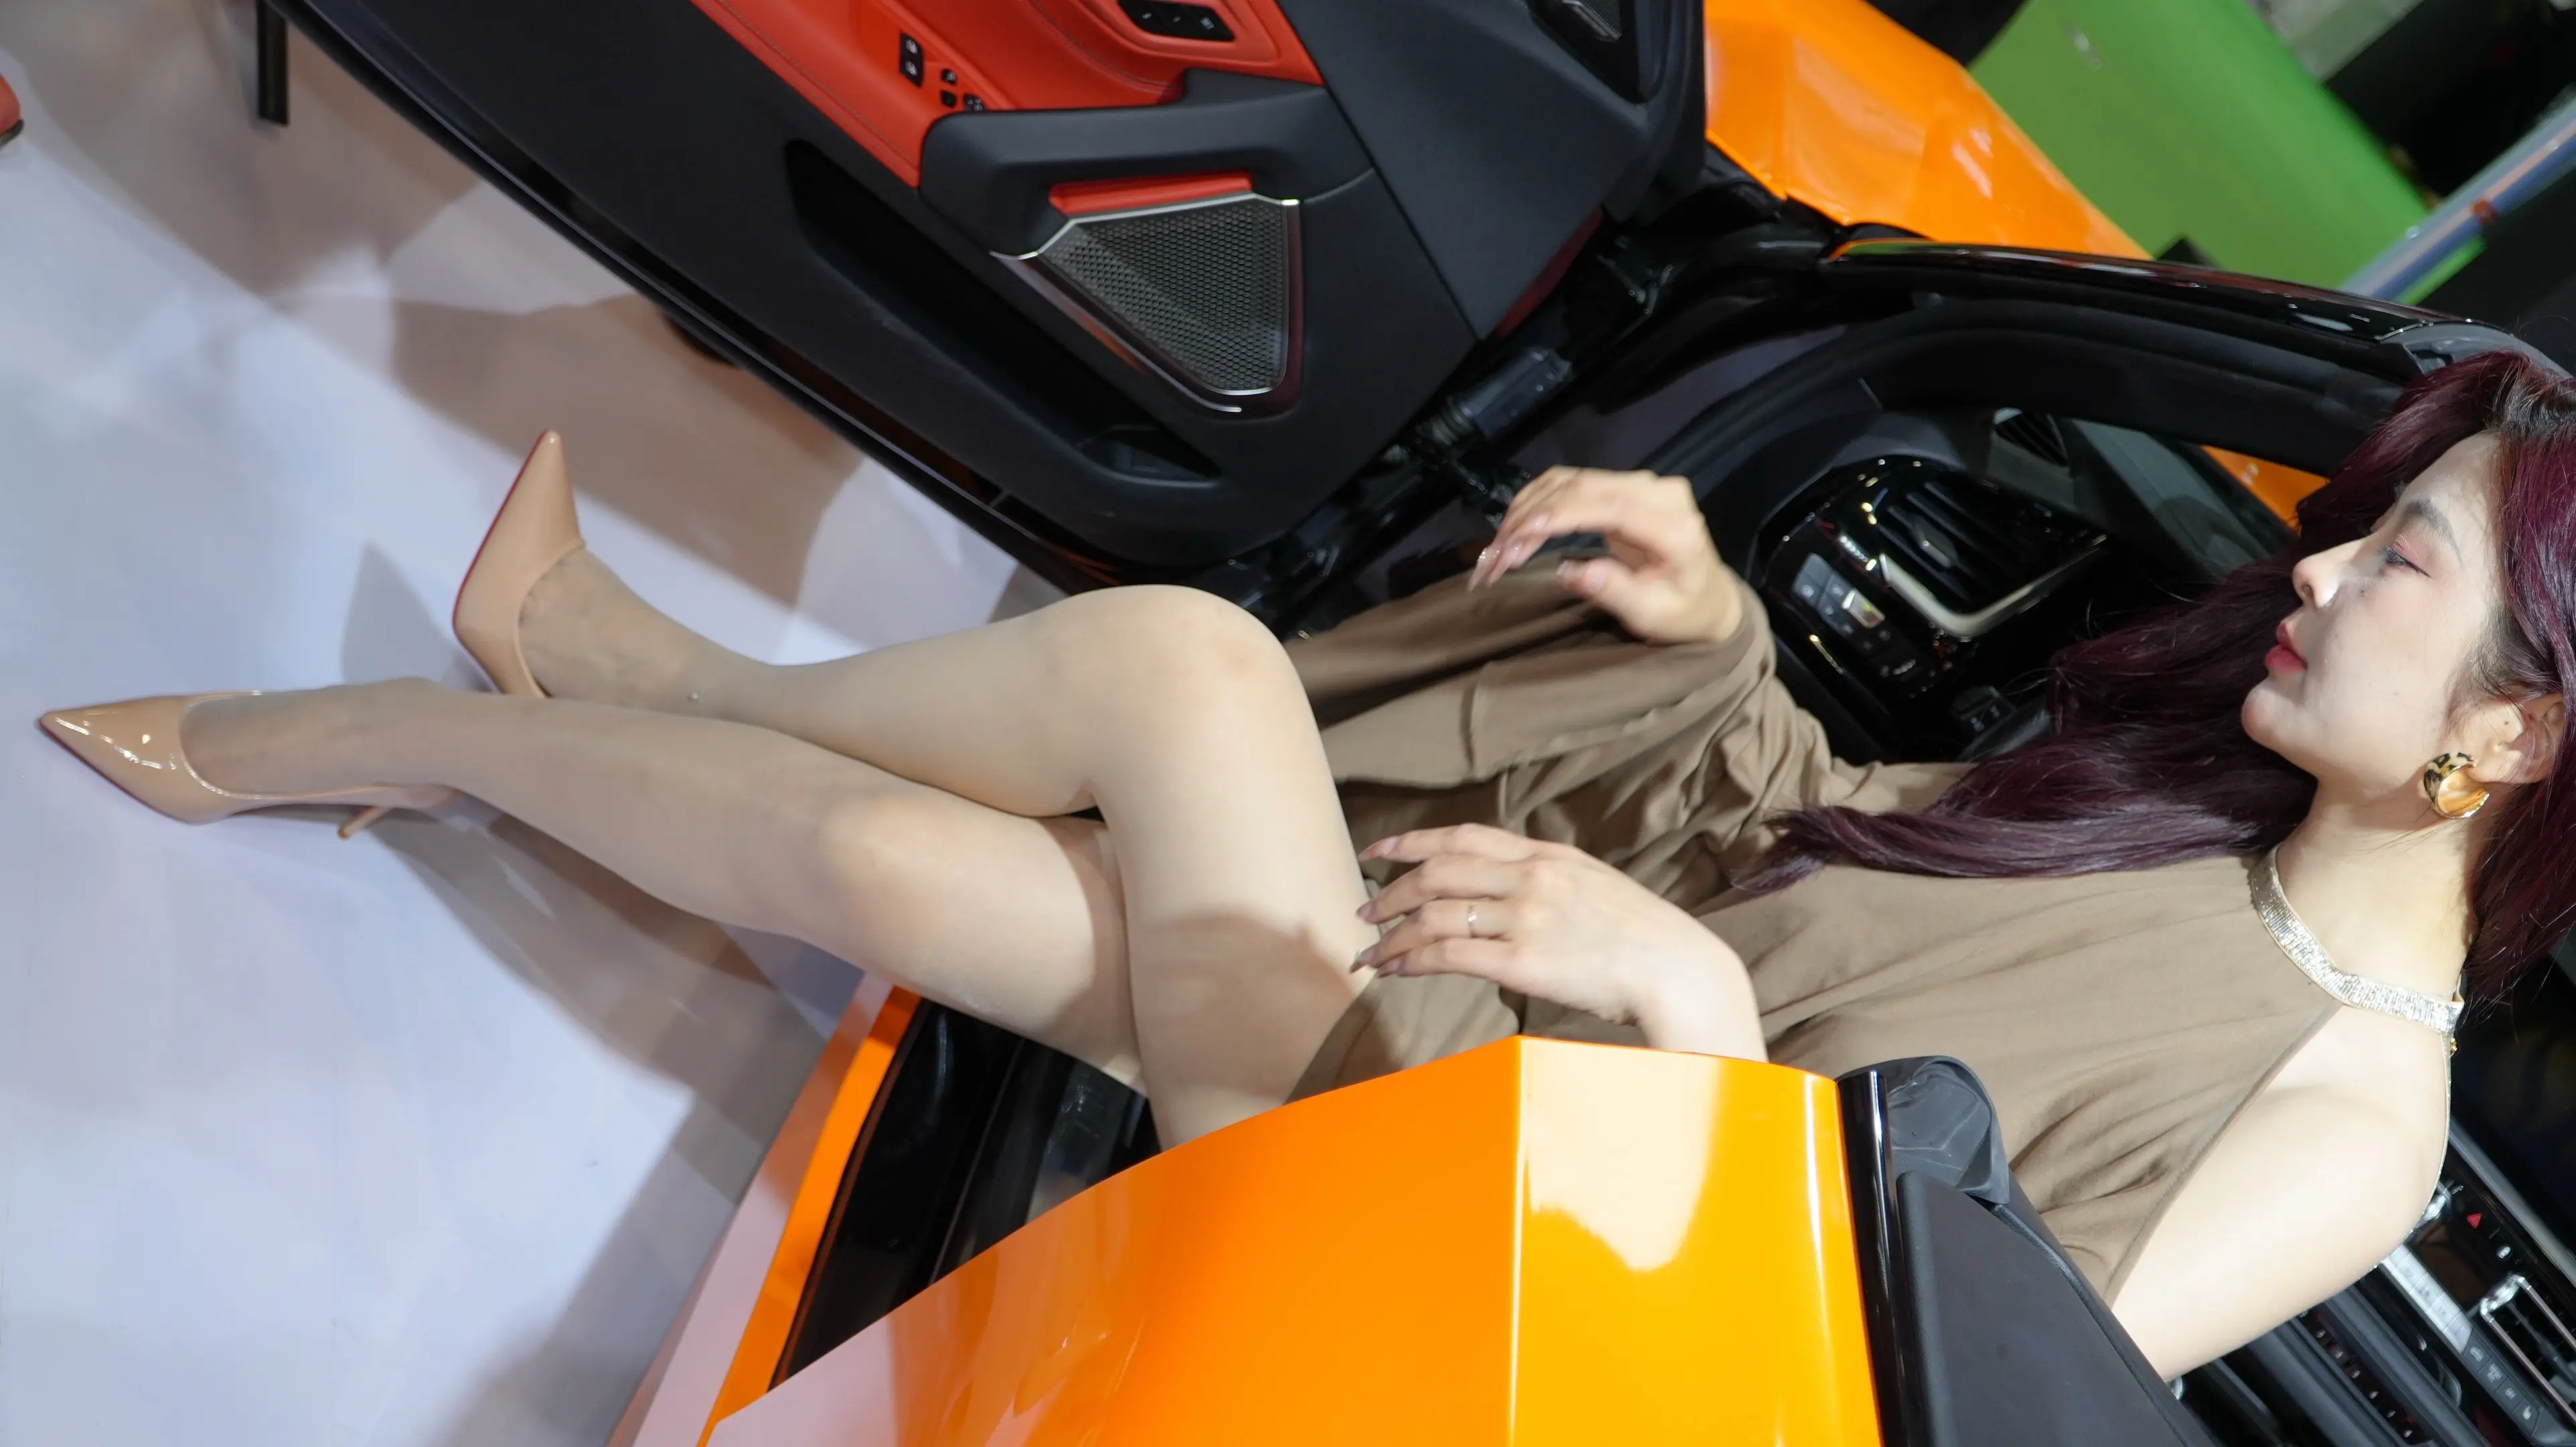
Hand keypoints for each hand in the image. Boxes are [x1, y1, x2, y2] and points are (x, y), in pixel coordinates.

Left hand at [1352, 824, 1765, 1058]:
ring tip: (1370, 952)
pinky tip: (1397, 970)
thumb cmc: (1642, 938)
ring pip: (1434, 914)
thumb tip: (1507, 887)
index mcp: (1547, 855)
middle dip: (1390, 890)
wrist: (1679, 970)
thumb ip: (1549, 879)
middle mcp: (1531, 877)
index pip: (1464, 836)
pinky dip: (1412, 960)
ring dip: (1392, 933)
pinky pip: (1448, 954)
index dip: (1412, 841)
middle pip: (1438, 871)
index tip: (1377, 851)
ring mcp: (1526, 917)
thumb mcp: (1594, 885)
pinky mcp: (1523, 961)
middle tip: (1363, 911)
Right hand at [1467, 467, 1742, 646]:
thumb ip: (1617, 592)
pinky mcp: (1624, 487)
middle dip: (1533, 516)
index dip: (1563, 513)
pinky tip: (1516, 525)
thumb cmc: (1684, 614)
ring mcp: (1642, 485)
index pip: (1613, 505)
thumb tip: (1571, 572)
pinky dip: (1538, 501)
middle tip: (1496, 555)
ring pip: (1572, 480)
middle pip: (1585, 487)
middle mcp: (1660, 493)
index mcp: (1675, 527)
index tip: (1521, 532)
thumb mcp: (1655, 616)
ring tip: (1500, 546)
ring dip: (1528, 508)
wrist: (1709, 598)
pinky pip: (1572, 483)